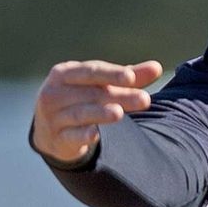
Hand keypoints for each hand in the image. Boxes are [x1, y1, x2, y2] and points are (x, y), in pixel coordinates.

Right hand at [31, 59, 163, 163]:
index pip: (91, 71)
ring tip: (119, 113)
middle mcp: (55, 93)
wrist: (50, 130)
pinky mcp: (56, 139)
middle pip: (92, 93)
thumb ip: (128, 77)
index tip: (131, 78)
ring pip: (80, 113)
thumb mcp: (100, 85)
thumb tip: (157, 67)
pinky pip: (70, 136)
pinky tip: (95, 134)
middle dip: (119, 96)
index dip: (111, 74)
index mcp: (64, 73)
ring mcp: (53, 117)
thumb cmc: (81, 98)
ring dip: (100, 113)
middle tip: (145, 99)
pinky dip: (83, 135)